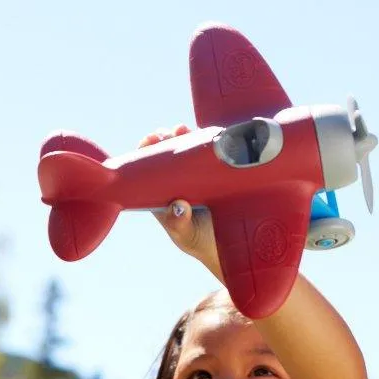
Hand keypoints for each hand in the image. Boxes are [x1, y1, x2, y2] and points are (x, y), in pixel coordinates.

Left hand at [137, 127, 222, 277]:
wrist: (231, 249)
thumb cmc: (201, 243)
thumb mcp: (187, 236)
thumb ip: (179, 224)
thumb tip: (178, 206)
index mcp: (162, 193)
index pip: (149, 167)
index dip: (146, 151)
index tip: (150, 140)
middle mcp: (179, 181)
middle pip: (168, 153)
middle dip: (167, 139)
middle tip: (168, 133)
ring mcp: (199, 176)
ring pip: (189, 149)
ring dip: (185, 136)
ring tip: (182, 129)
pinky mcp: (219, 173)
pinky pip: (212, 153)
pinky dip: (208, 142)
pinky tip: (208, 133)